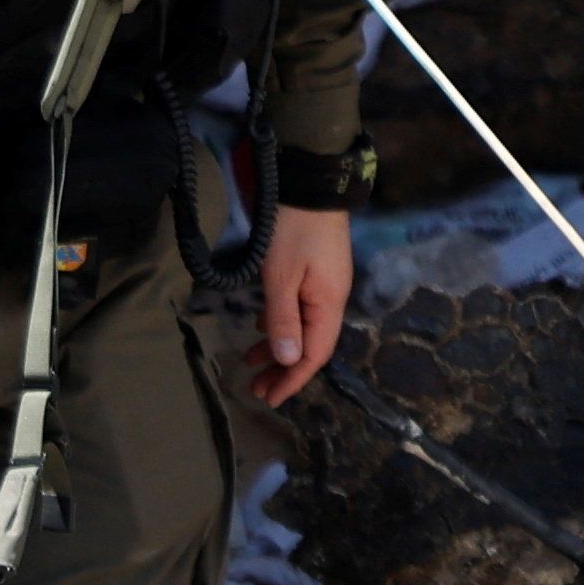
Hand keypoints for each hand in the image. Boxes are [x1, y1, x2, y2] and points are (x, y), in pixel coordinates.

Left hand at [255, 201, 356, 402]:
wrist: (310, 186)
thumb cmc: (292, 231)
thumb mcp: (281, 276)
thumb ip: (283, 319)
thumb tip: (287, 361)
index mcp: (328, 304)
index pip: (314, 354)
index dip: (292, 380)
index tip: (270, 399)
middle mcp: (333, 300)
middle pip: (311, 346)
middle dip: (283, 371)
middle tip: (255, 388)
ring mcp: (326, 287)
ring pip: (304, 329)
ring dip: (279, 349)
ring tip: (251, 363)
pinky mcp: (317, 275)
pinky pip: (301, 312)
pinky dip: (281, 326)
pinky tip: (262, 328)